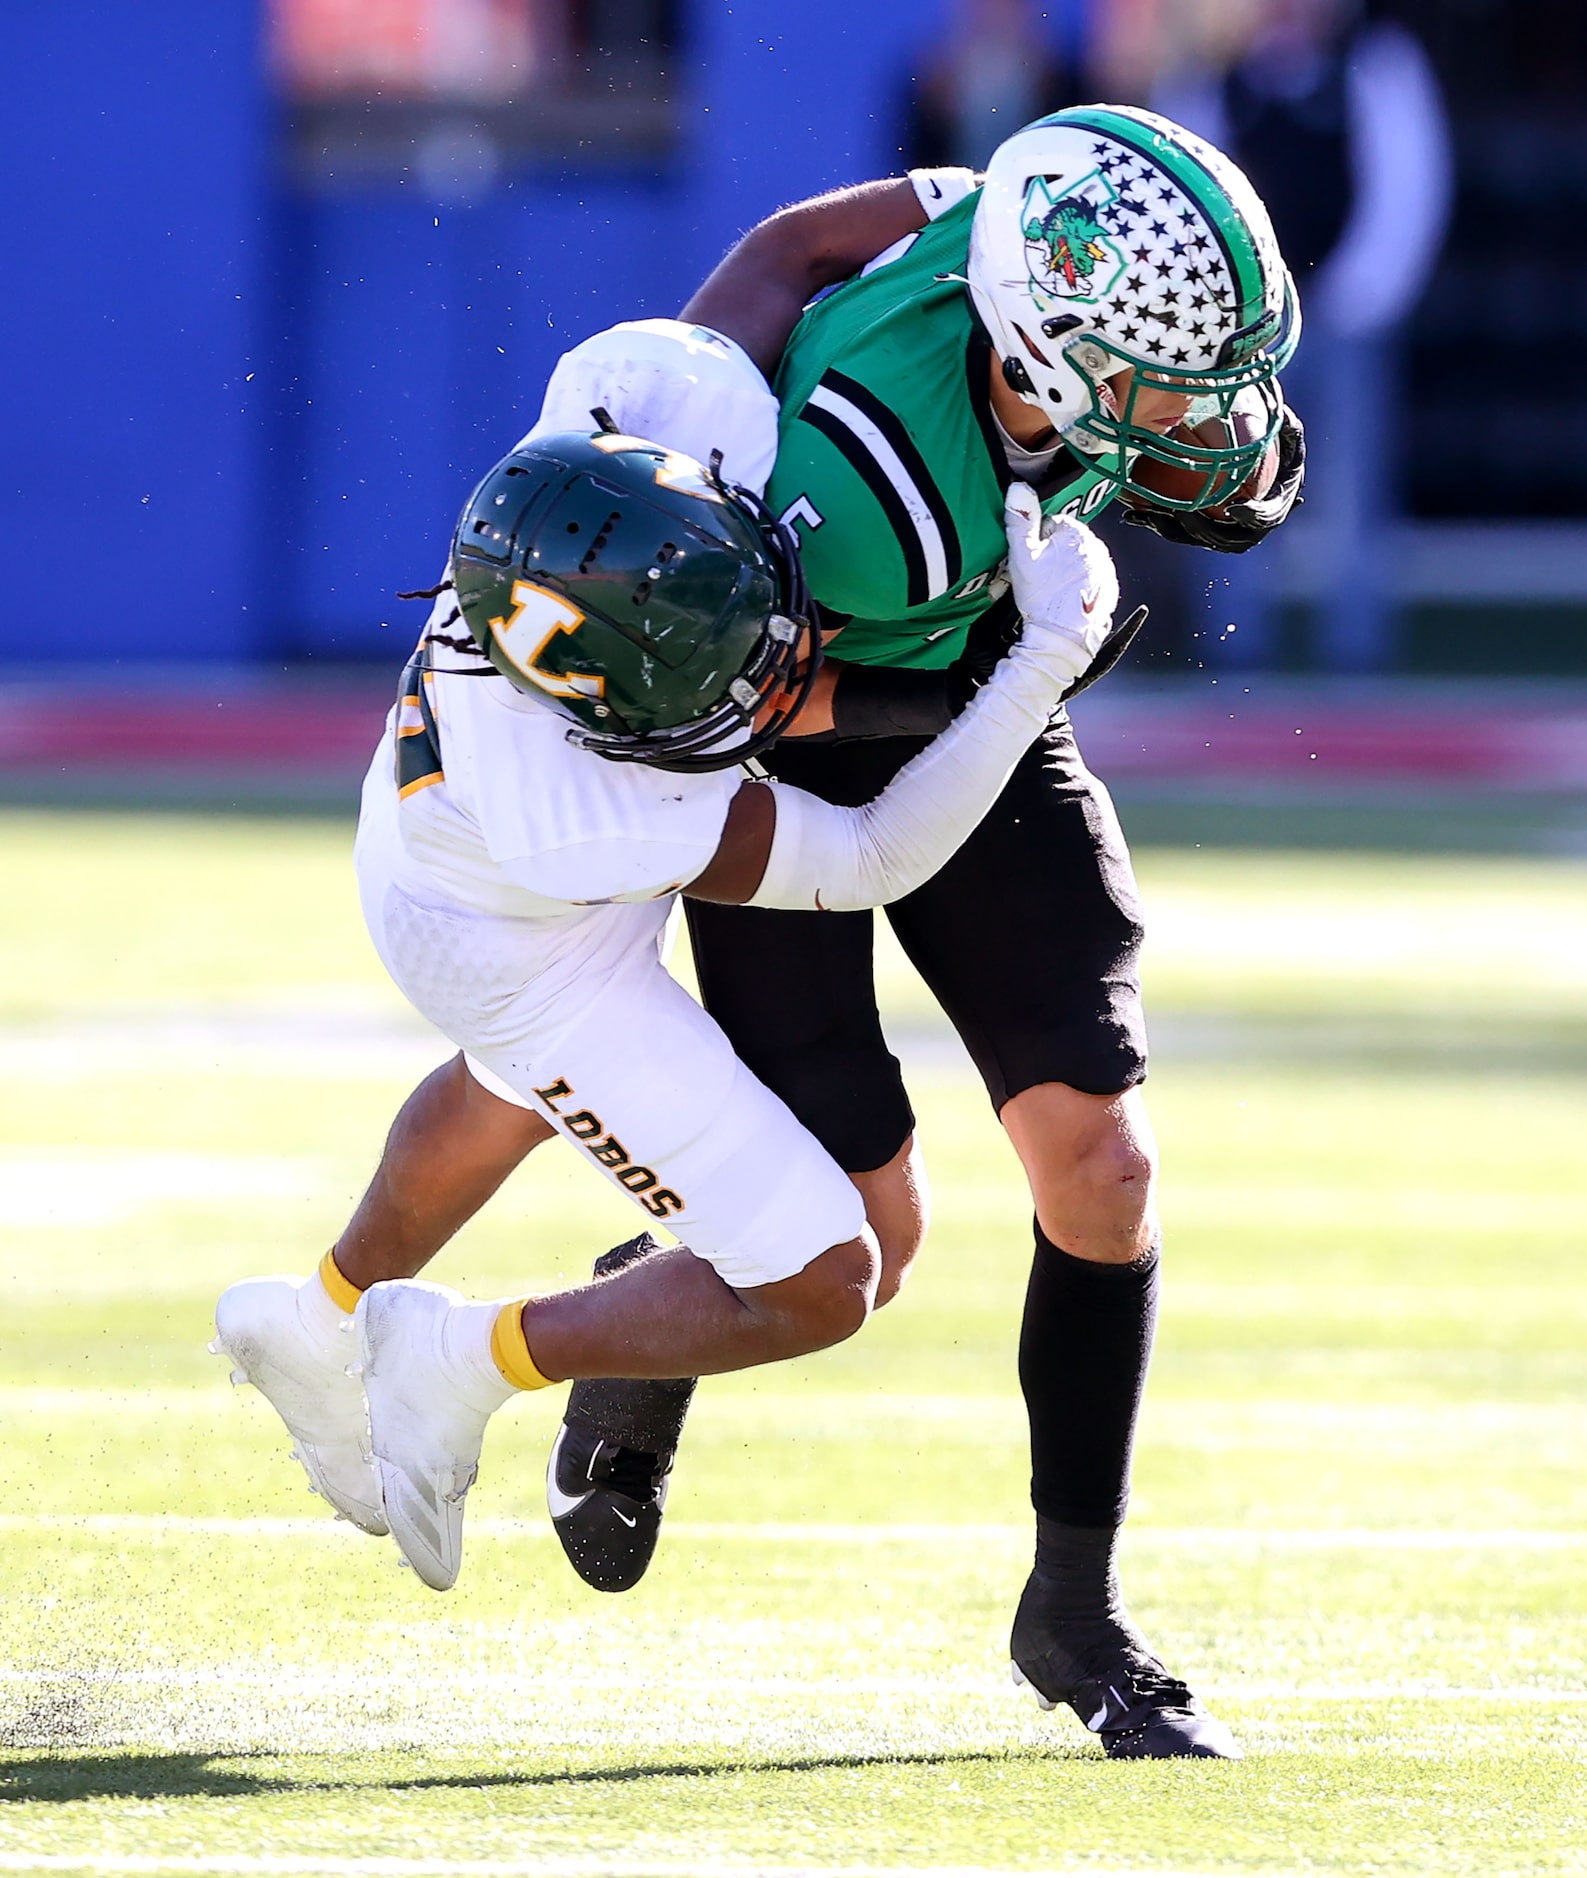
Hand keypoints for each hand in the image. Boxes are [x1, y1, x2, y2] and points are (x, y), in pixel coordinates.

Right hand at [1002, 483, 1119, 685]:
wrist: (1063, 636)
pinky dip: (1078, 587)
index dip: (1036, 542)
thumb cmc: (1043, 598)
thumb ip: (1020, 519)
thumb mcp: (1022, 555)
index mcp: (1076, 532)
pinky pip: (1090, 581)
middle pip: (1066, 543)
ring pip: (1078, 562)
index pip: (1051, 524)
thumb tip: (1018, 487)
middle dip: (1052, 556)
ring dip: (1065, 571)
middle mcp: (1097, 547)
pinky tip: (1064, 599)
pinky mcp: (1109, 590)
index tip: (1030, 560)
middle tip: (1038, 578)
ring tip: (1051, 591)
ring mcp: (1106, 569)